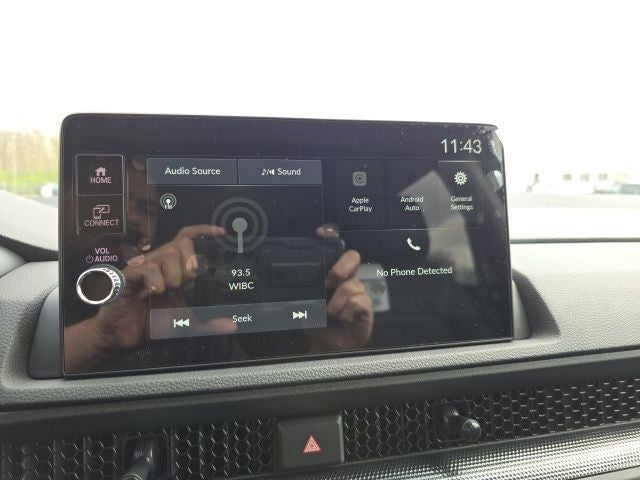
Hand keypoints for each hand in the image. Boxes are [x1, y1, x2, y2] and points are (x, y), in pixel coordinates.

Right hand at [65, 225, 233, 368]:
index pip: (188, 238)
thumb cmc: (150, 323)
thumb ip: (208, 324)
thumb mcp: (186, 325)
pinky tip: (151, 294)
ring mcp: (143, 266)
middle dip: (188, 266)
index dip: (204, 231)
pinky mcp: (128, 275)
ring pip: (168, 254)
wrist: (123, 336)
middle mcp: (159, 262)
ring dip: (172, 277)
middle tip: (182, 286)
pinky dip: (155, 282)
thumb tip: (232, 325)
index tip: (221, 233)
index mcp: (172, 267)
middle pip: (182, 244)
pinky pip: (148, 268)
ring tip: (163, 293)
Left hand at [308, 225, 373, 349]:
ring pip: (352, 285)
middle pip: (352, 257)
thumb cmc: (316, 324)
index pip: (336, 249)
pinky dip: (347, 311)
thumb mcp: (304, 303)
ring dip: (337, 302)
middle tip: (328, 282)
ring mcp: (358, 294)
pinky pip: (359, 301)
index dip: (331, 236)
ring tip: (331, 313)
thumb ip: (302, 289)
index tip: (321, 233)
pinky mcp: (366, 309)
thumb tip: (292, 282)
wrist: (324, 346)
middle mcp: (347, 281)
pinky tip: (343, 318)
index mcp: (332, 275)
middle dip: (340, 268)